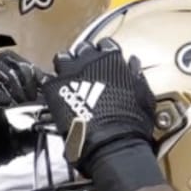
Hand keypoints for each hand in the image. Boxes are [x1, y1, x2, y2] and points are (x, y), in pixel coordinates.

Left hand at [40, 39, 156, 170]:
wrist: (111, 145)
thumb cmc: (130, 125)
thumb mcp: (142, 96)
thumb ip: (136, 76)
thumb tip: (132, 65)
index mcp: (112, 60)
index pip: (105, 44)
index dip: (104, 53)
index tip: (104, 60)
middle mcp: (89, 62)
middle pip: (82, 48)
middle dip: (84, 58)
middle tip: (86, 70)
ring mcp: (69, 74)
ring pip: (62, 59)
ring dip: (66, 67)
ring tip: (70, 79)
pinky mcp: (53, 90)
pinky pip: (48, 80)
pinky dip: (52, 85)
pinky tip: (58, 94)